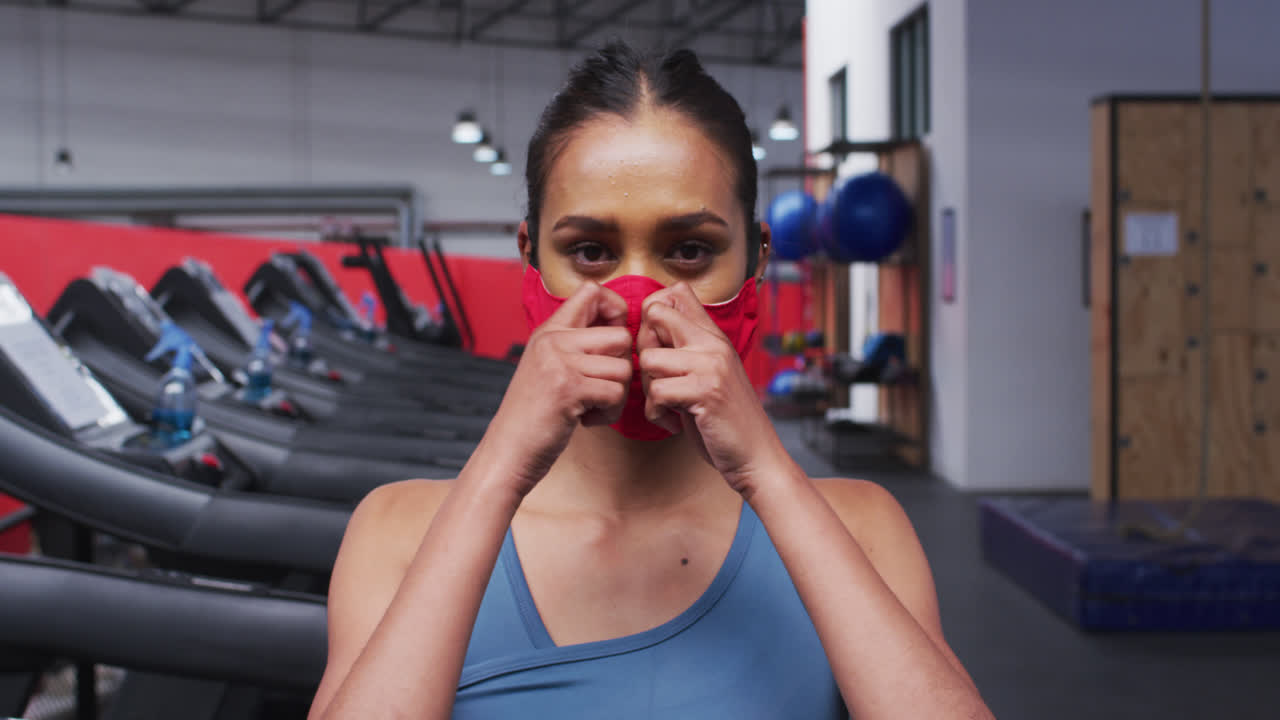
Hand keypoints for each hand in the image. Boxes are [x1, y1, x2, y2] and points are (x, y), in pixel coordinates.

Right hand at [482, 281, 631, 496]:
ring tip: (590, 408)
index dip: (616, 310)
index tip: (611, 343)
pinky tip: (586, 420)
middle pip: (621, 335)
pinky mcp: (568, 388)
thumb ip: (575, 346)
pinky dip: (608, 414)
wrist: (507, 451)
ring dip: (616, 396)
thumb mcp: (548, 368)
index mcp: (549, 331)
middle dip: (622, 367)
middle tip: (601, 388)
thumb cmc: (534, 416)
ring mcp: (559, 362)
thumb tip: (620, 331)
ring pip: (623, 368)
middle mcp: (553, 339)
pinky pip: (615, 393)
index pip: (592, 290)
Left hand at [636, 283, 786, 494]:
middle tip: (659, 377)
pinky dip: (657, 414)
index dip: (653, 314)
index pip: (676, 292)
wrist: (757, 456)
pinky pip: (657, 392)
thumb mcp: (708, 375)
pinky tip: (674, 421)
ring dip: (649, 389)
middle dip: (643, 348)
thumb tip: (648, 327)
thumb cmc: (725, 419)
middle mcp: (713, 344)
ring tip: (669, 405)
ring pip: (649, 358)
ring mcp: (711, 365)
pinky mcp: (706, 391)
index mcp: (713, 337)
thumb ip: (685, 350)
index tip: (657, 345)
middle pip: (655, 314)